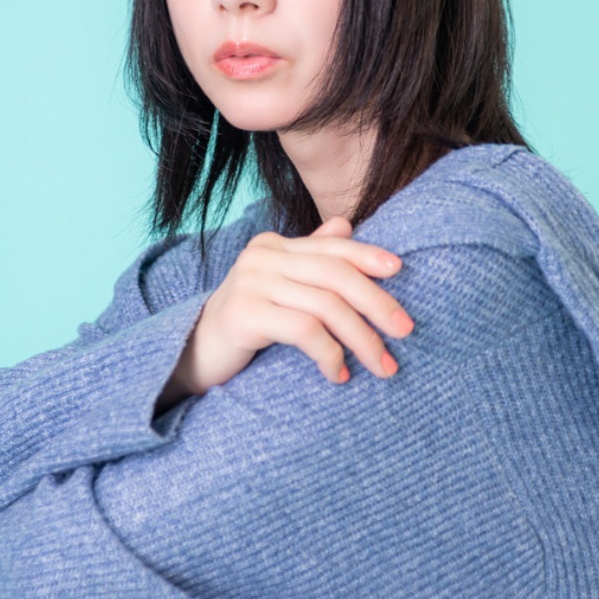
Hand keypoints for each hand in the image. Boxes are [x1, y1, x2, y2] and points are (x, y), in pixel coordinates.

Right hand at [158, 215, 412, 407]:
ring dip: (361, 339)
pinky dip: (329, 354)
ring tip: (381, 366)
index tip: (401, 272)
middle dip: (377, 304)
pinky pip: (304, 331)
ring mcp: (250, 283)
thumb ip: (310, 257)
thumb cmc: (246, 323)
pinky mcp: (244, 315)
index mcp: (275, 246)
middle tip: (405, 332)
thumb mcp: (281, 287)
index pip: (333, 247)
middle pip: (336, 274)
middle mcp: (262, 257)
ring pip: (326, 305)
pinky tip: (339, 375)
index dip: (368, 256)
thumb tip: (346, 224)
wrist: (193, 356)